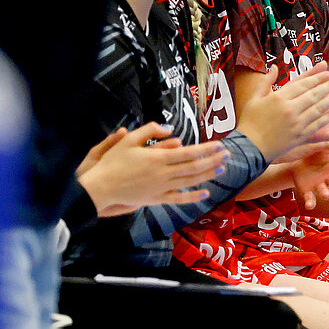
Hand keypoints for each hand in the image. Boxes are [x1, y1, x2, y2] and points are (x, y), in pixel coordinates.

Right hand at [76, 121, 227, 215]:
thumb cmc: (112, 162)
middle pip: (194, 167)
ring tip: (221, 169)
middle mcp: (163, 174)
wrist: (101, 187)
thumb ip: (149, 131)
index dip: (206, 149)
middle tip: (228, 155)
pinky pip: (179, 199)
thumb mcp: (128, 140)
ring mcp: (161, 188)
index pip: (189, 153)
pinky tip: (205, 194)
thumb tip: (170, 129)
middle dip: (213, 160)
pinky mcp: (157, 199)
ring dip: (208, 175)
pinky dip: (194, 197)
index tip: (219, 144)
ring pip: (190, 182)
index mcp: (157, 158)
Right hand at [236, 66, 328, 159]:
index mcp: (278, 98)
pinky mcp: (301, 135)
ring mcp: (296, 123)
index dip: (316, 77)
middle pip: (314, 94)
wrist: (250, 148)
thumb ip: (265, 81)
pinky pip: (318, 124)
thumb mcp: (254, 99)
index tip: (327, 71)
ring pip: (319, 108)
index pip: (302, 84)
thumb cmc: (249, 122)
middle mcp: (289, 109)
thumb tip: (274, 67)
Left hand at [286, 148, 328, 209]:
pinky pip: (309, 198)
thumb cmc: (318, 153)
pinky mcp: (307, 191)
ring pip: (323, 190)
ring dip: (325, 193)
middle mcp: (328, 178)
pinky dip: (310, 202)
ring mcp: (318, 185)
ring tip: (327, 196)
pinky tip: (309, 206)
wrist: (298, 161)